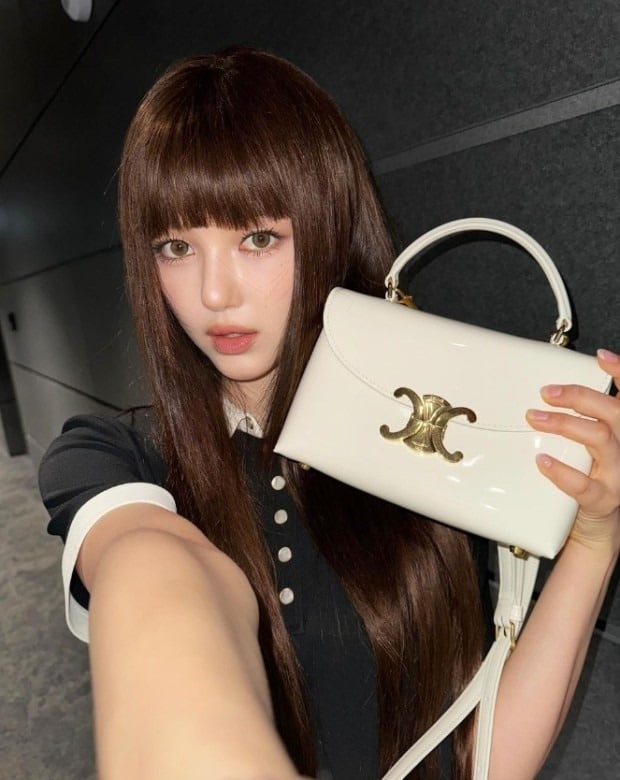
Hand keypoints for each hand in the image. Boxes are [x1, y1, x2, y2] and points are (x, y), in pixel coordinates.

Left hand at [526, 348, 619, 553]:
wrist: (597, 531)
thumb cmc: (591, 480)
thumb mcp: (591, 448)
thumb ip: (582, 424)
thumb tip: (550, 396)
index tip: (601, 357)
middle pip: (614, 413)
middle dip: (580, 397)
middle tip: (546, 392)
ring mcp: (619, 476)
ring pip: (601, 439)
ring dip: (565, 424)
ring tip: (535, 418)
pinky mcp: (604, 501)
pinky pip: (584, 485)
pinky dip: (561, 471)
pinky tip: (541, 462)